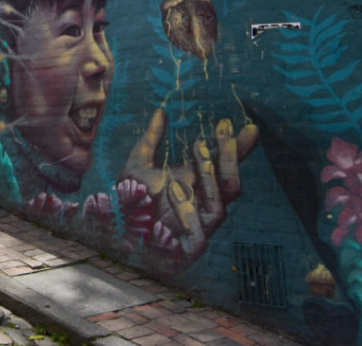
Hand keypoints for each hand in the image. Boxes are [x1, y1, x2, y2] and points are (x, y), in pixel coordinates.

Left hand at [119, 107, 257, 261]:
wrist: (114, 234)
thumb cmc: (130, 200)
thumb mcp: (137, 164)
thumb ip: (151, 140)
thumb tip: (161, 111)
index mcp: (196, 185)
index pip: (224, 166)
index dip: (237, 148)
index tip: (248, 126)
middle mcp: (202, 205)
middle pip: (230, 183)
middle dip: (230, 155)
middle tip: (222, 129)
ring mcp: (199, 228)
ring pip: (220, 206)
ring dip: (210, 177)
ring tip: (199, 149)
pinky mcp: (188, 250)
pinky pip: (199, 235)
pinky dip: (189, 213)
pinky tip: (176, 190)